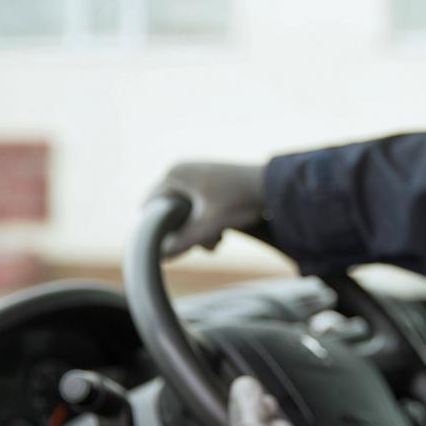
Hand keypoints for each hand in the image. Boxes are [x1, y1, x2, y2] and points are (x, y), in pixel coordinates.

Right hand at [147, 162, 264, 256]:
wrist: (274, 186)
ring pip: (185, 211)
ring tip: (217, 240)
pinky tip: (222, 233)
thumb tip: (161, 255)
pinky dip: (206, 220)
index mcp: (175, 174)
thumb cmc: (241, 201)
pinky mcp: (210, 182)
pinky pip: (198, 206)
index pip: (150, 207)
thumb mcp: (209, 225)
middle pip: (169, 211)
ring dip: (198, 229)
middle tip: (204, 243)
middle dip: (184, 231)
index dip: (159, 230)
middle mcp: (182, 170)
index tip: (175, 246)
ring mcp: (197, 174)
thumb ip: (184, 241)